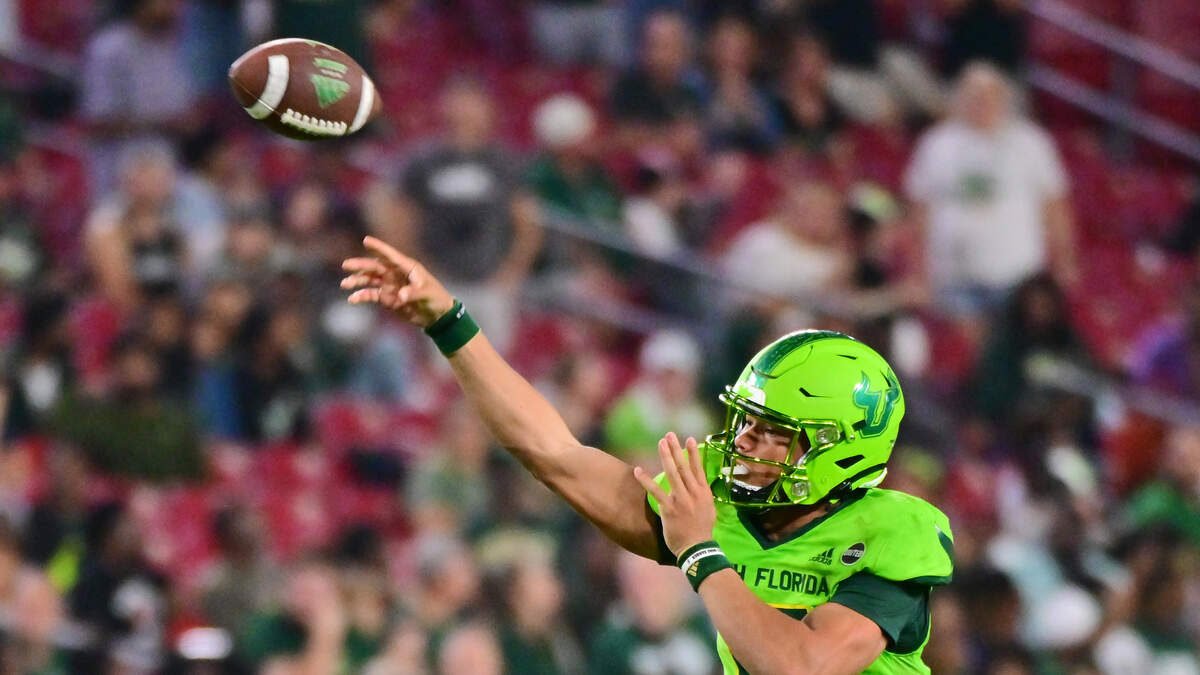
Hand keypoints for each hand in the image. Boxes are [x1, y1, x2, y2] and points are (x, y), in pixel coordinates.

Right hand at [341, 236, 454, 327]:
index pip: (390, 255)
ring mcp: (390, 286)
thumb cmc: (436, 298)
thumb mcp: (426, 293)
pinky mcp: (387, 298)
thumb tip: (400, 296)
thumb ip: (413, 293)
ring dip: (357, 280)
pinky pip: (371, 295)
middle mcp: (395, 274)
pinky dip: (361, 296)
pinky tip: (353, 299)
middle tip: (346, 265)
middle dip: (360, 265)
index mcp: (407, 267)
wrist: (436, 316)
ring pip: (370, 280)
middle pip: (375, 267)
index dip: (379, 247)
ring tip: (345, 284)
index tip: (366, 240)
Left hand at [633, 433, 715, 556]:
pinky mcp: (669, 508)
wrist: (697, 548)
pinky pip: (655, 491)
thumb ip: (703, 495)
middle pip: (684, 466)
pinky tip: (638, 470)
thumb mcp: (709, 509)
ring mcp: (681, 500)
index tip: (689, 438)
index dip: (694, 453)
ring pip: (672, 473)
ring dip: (666, 456)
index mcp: (704, 493)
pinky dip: (646, 480)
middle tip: (670, 435)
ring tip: (660, 443)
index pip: (698, 468)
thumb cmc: (702, 530)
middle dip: (676, 449)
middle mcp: (693, 493)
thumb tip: (699, 485)